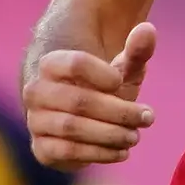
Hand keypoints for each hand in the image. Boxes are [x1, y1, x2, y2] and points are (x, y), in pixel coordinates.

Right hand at [28, 23, 156, 166]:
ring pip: (73, 128)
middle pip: (79, 101)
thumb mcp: (121, 70)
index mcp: (51, 64)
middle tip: (147, 118)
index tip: (120, 81)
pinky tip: (122, 152)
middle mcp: (36, 92)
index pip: (76, 63)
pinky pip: (68, 152)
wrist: (78, 117)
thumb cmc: (101, 89)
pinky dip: (99, 154)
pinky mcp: (42, 149)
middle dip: (119, 112)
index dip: (104, 74)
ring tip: (135, 136)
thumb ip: (136, 52)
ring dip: (111, 134)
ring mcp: (36, 121)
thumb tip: (148, 30)